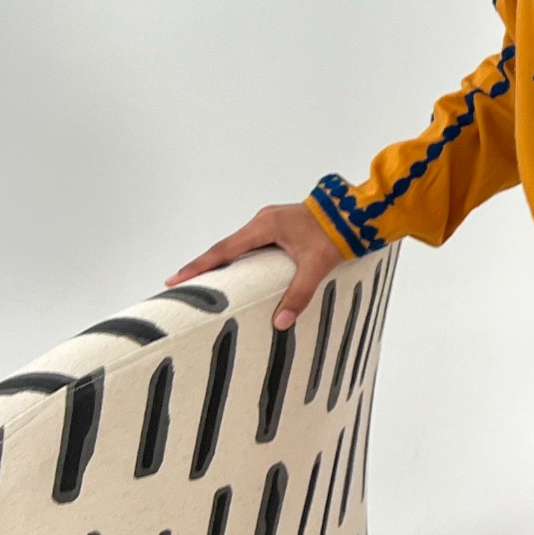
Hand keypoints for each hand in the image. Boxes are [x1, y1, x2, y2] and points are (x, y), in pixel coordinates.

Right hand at [168, 202, 345, 329]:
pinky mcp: (282, 224)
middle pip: (227, 246)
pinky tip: (240, 270)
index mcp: (266, 226)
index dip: (199, 266)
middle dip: (205, 265)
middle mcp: (264, 220)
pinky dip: (242, 256)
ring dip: (224, 260)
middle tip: (182, 283)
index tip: (174, 278)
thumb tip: (280, 322)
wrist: (359, 212)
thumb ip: (299, 294)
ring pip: (240, 244)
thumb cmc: (338, 233)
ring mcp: (272, 220)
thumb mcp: (316, 265)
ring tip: (207, 280)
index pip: (224, 250)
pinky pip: (254, 242)